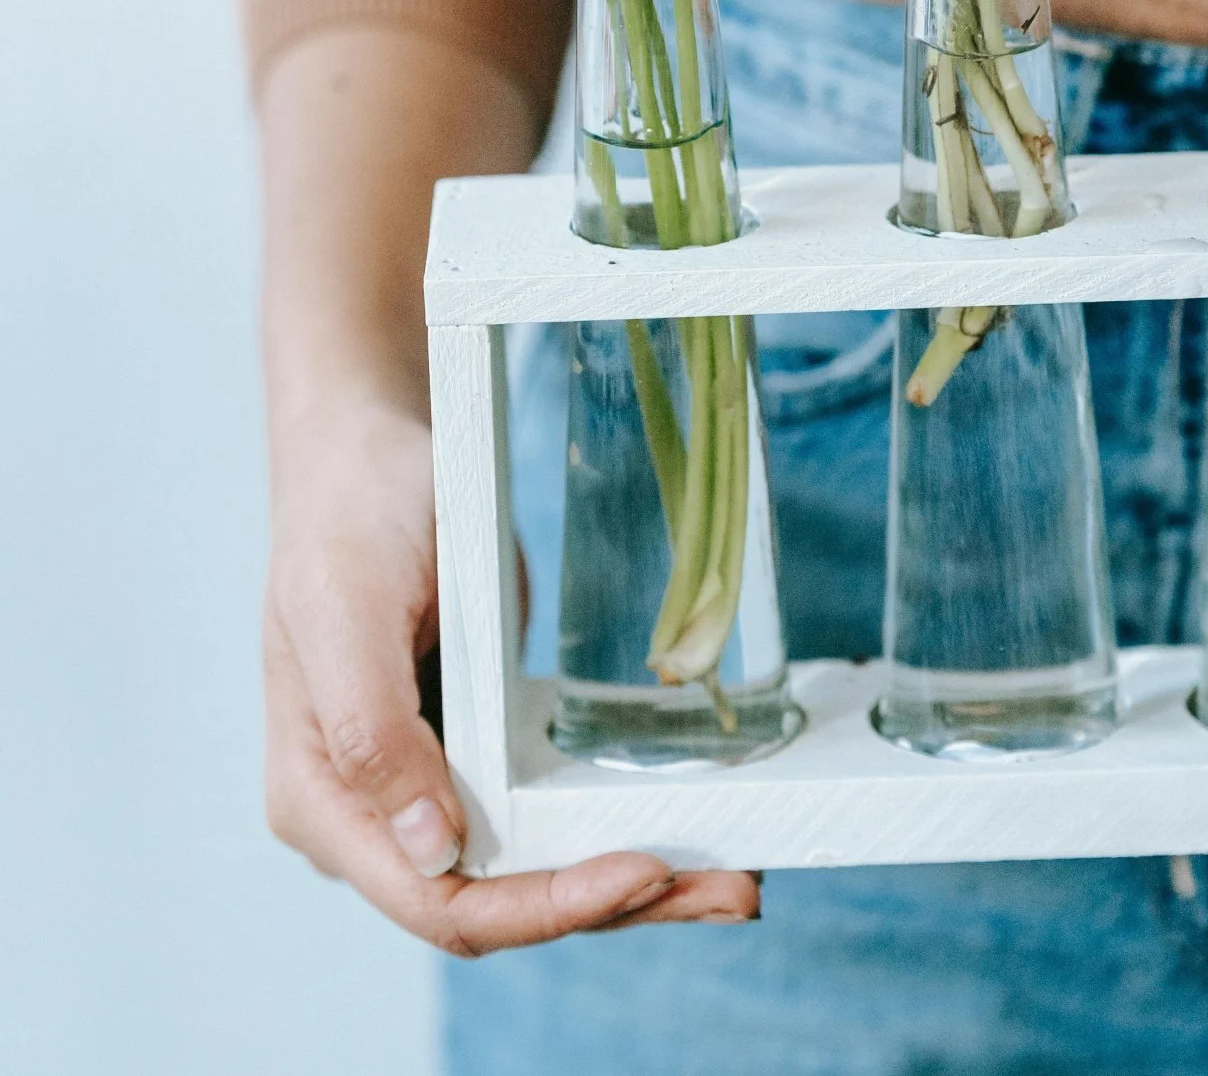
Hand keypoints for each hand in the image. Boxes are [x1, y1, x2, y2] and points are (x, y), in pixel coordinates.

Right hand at [261, 391, 759, 954]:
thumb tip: (432, 851)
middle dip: (617, 905)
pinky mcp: (478, 751)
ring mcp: (430, 786)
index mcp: (322, 801)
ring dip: (633, 881)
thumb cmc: (346, 520)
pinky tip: (688, 822)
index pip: (441, 901)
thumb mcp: (344, 607)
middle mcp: (375, 818)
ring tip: (733, 875)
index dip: (546, 905)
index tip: (644, 870)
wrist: (365, 454)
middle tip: (733, 890)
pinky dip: (613, 822)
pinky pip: (547, 811)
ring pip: (535, 868)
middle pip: (503, 901)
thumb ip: (370, 731)